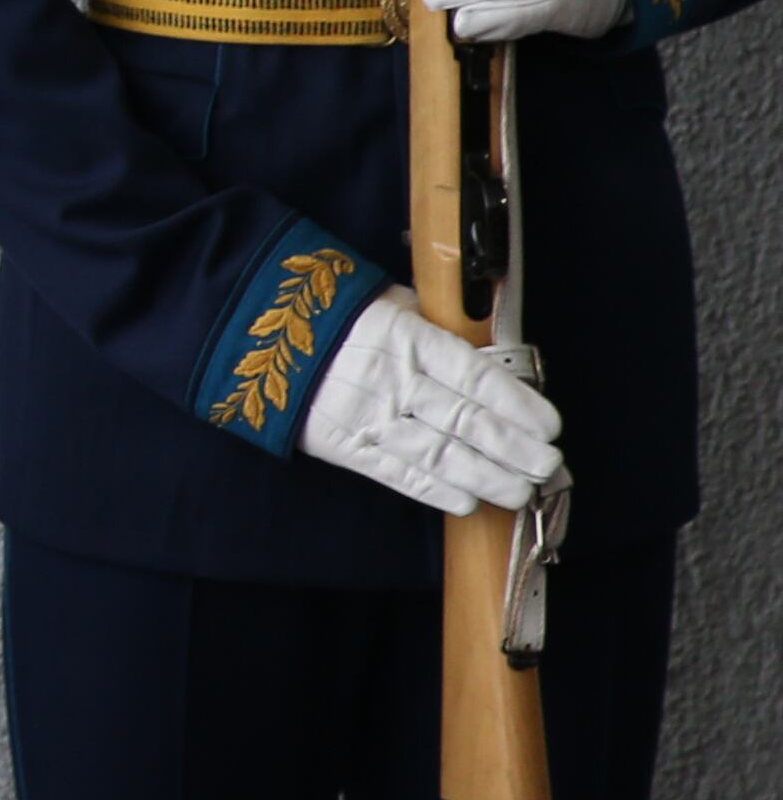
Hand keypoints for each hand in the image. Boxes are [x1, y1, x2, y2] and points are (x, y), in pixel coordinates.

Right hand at [307, 287, 561, 518]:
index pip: (476, 376)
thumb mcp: (385, 298)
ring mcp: (366, 416)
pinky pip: (394, 472)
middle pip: (466, 421)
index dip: (518, 405)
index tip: (550, 426)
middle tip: (548, 467)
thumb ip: (432, 323)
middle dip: (514, 449)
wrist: (249, 332)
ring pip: (438, 453)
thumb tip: (479, 345)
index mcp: (406, 337)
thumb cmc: (329, 310)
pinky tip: (465, 501)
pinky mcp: (342, 444)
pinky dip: (432, 489)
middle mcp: (391, 379)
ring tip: (519, 492)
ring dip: (485, 477)